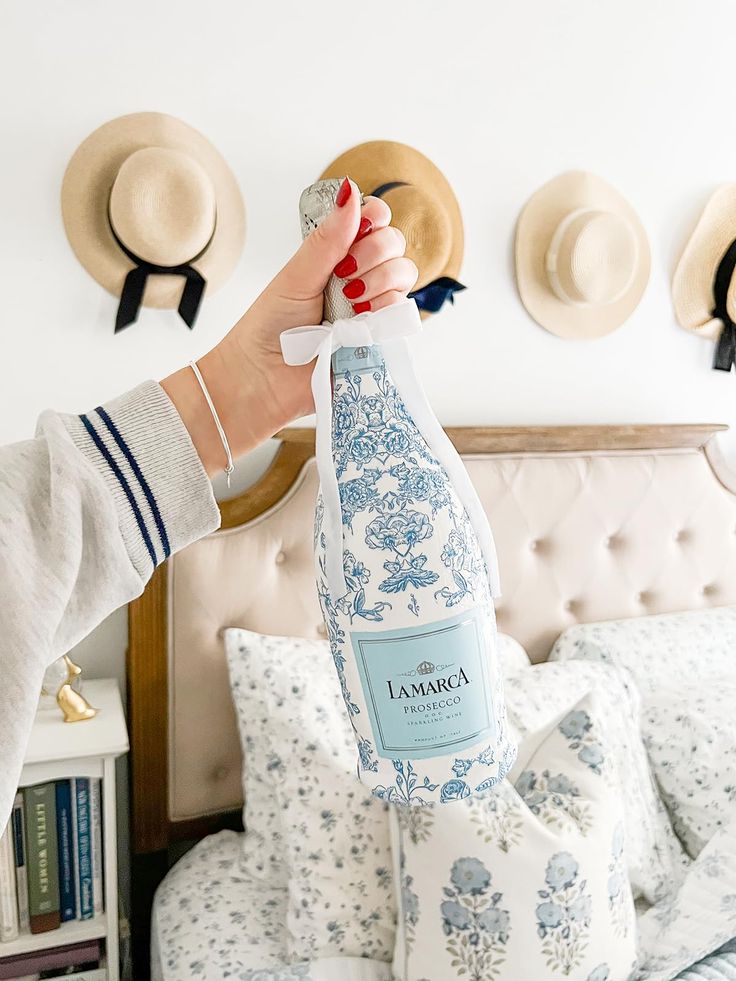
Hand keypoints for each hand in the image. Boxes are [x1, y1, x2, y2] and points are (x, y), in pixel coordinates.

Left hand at [163, 178, 417, 476]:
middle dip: (376, 252)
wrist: (261, 381)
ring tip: (348, 304)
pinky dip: (384, 313)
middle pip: (396, 244)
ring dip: (378, 283)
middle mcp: (358, 280)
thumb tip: (351, 192)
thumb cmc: (267, 330)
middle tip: (344, 275)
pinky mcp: (380, 341)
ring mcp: (371, 310)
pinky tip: (358, 324)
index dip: (374, 217)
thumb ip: (327, 239)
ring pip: (404, 276)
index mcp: (336, 257)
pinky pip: (402, 315)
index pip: (373, 222)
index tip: (362, 226)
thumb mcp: (295, 276)